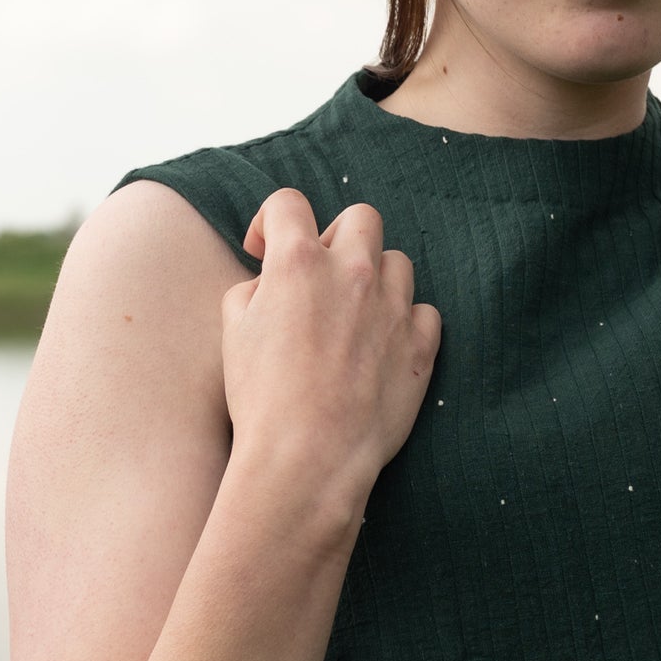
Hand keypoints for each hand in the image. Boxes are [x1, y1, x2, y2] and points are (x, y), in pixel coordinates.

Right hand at [221, 189, 441, 503]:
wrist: (309, 456)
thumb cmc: (262, 398)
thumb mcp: (234, 331)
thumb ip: (256, 288)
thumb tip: (272, 281)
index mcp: (298, 262)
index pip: (287, 203)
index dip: (269, 221)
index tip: (262, 250)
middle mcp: (352, 273)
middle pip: (361, 218)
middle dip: (338, 237)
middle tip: (320, 275)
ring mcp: (394, 307)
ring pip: (398, 263)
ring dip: (376, 278)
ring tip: (354, 314)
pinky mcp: (422, 345)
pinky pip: (425, 312)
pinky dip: (406, 322)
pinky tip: (383, 345)